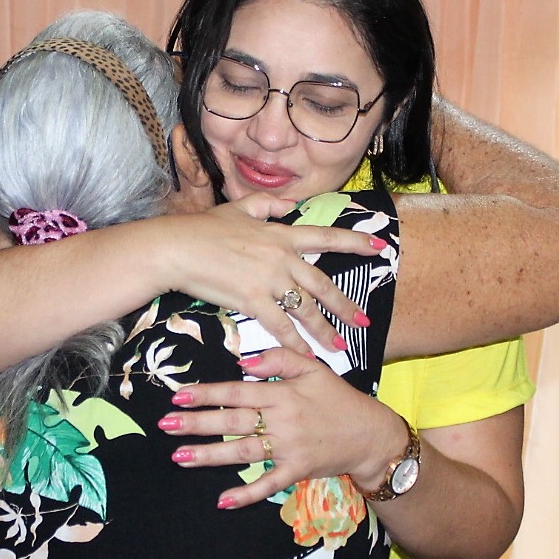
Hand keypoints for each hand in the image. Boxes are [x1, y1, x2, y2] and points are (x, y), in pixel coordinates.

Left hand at [156, 347, 401, 508]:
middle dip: (197, 423)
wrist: (371, 435)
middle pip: (233, 421)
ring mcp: (289, 448)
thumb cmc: (339, 400)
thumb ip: (280, 359)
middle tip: (166, 425)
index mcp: (283, 394)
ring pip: (243, 451)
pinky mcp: (297, 471)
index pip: (237, 392)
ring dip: (210, 455)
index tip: (179, 394)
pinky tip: (223, 500)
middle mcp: (282, 421)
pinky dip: (246, 494)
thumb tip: (245, 361)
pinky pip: (268, 484)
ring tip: (179, 457)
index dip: (207, 393)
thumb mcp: (315, 369)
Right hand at [157, 197, 381, 359]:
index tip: (380, 246)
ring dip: (324, 330)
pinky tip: (306, 355)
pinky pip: (280, 326)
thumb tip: (288, 203)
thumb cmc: (203, 228)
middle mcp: (282, 257)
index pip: (326, 237)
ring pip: (306, 309)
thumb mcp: (239, 208)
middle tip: (364, 320)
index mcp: (281, 234)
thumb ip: (267, 205)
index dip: (355, 242)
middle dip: (346, 305)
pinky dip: (295, 342)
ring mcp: (269, 280)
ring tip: (340, 347)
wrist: (179, 247)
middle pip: (323, 284)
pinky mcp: (253, 300)